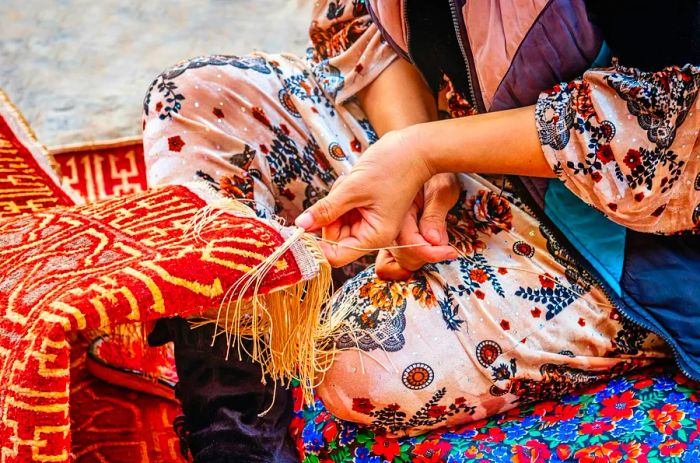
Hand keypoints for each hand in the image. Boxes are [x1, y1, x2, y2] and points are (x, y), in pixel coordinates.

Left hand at [294, 130, 431, 266]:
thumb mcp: (353, 189)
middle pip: (334, 237)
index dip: (318, 244)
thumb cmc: (392, 167)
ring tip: (350, 183)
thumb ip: (326, 210)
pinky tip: (352, 181)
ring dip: (335, 202)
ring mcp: (370, 221)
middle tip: (340, 192)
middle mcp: (373, 234)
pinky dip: (341, 196)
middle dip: (329, 215)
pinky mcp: (367, 208)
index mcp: (375, 237)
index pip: (336, 256)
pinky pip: (343, 209)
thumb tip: (301, 225)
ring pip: (336, 221)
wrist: (414, 148)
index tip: (306, 224)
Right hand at [375, 173, 460, 279]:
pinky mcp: (395, 233)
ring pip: (402, 258)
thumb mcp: (442, 190)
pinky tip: (431, 247)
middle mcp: (389, 222)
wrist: (426, 159)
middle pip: (403, 256)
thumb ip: (435, 216)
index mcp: (397, 211)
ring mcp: (390, 229)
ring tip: (441, 244)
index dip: (430, 252)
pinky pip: (399, 255)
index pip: (408, 243)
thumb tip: (433, 240)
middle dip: (425, 255)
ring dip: (422, 256)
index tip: (450, 252)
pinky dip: (415, 255)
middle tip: (446, 246)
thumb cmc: (437, 172)